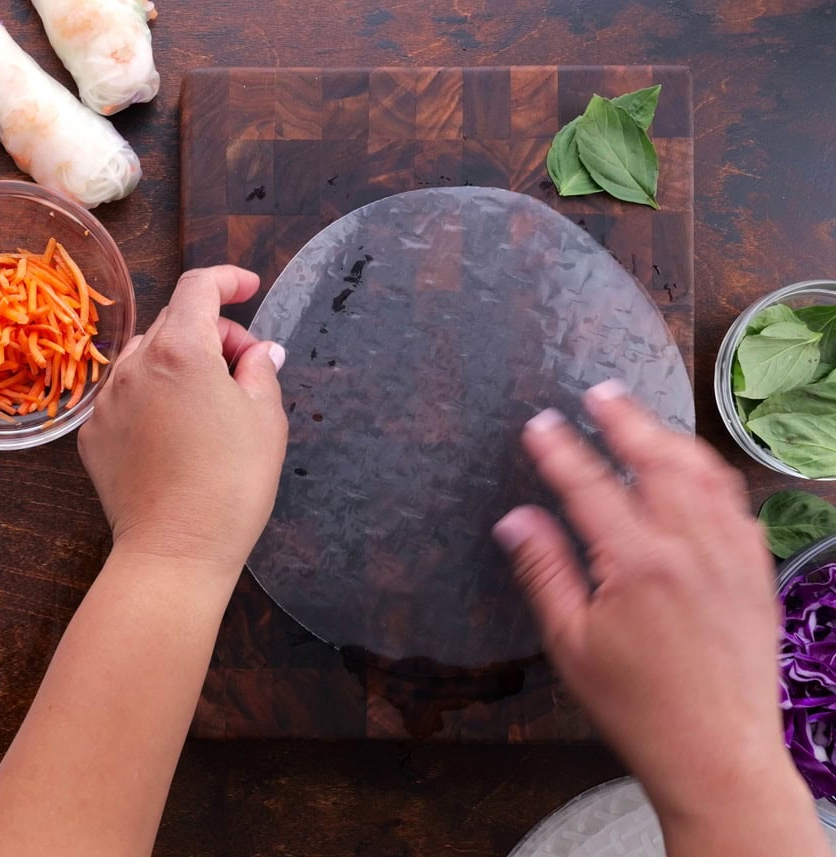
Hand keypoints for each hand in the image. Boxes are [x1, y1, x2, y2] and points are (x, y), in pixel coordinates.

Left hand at [78, 266, 287, 573]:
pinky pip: (125, 396)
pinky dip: (152, 398)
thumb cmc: (231, 485)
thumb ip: (260, 369)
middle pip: (174, 323)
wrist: (175, 552)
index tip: (248, 287)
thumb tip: (258, 352)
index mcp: (181, 350)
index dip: (227, 279)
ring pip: (146, 358)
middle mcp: (134, 365)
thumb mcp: (265, 419)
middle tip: (245, 370)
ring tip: (208, 405)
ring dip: (178, 364)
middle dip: (212, 334)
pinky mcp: (93, 434)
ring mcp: (107, 400)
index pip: (199, 288)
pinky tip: (175, 434)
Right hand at [493, 381, 806, 827]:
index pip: (590, 485)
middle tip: (600, 392)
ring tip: (643, 420)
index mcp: (637, 563)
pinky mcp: (756, 572)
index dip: (560, 449)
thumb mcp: (570, 644)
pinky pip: (736, 504)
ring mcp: (730, 555)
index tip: (540, 423)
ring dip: (670, 438)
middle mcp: (690, 547)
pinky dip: (711, 474)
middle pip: (655, 460)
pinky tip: (695, 473)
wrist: (717, 752)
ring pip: (703, 473)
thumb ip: (545, 572)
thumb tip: (516, 520)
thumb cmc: (636, 706)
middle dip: (624, 420)